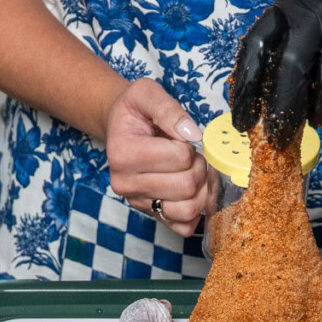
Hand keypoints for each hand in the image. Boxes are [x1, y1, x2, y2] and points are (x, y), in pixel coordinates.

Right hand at [105, 79, 210, 235]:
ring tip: (191, 172)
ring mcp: (138, 203)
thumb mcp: (146, 94)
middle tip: (190, 156)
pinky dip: (196, 210)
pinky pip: (184, 227)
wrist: (121, 129)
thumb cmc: (135, 112)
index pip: (179, 157)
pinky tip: (192, 191)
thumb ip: (169, 109)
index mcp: (123, 154)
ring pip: (188, 210)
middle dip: (198, 167)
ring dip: (200, 190)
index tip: (179, 138)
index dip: (189, 146)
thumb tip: (192, 134)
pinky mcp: (151, 216)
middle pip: (186, 185)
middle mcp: (125, 184)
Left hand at [229, 0, 321, 146]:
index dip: (245, 89)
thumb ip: (292, 38)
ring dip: (321, 113)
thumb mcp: (314, 1)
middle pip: (290, 71)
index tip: (242, 120)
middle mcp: (320, 9)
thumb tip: (267, 96)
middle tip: (279, 137)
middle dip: (283, 113)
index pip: (257, 46)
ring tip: (321, 116)